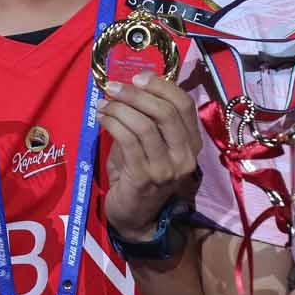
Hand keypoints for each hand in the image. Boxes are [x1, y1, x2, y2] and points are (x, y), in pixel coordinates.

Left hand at [97, 71, 201, 241]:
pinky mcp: (145, 178)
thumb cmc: (139, 173)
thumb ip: (149, 118)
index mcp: (192, 143)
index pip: (185, 105)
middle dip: (136, 94)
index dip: (162, 86)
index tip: (138, 77)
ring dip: (120, 108)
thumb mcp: (151, 144)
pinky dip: (113, 123)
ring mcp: (167, 169)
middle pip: (166, 112)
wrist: (134, 217)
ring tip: (103, 104)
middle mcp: (185, 156)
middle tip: (113, 86)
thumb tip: (128, 85)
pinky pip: (128, 141)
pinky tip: (102, 118)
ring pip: (145, 125)